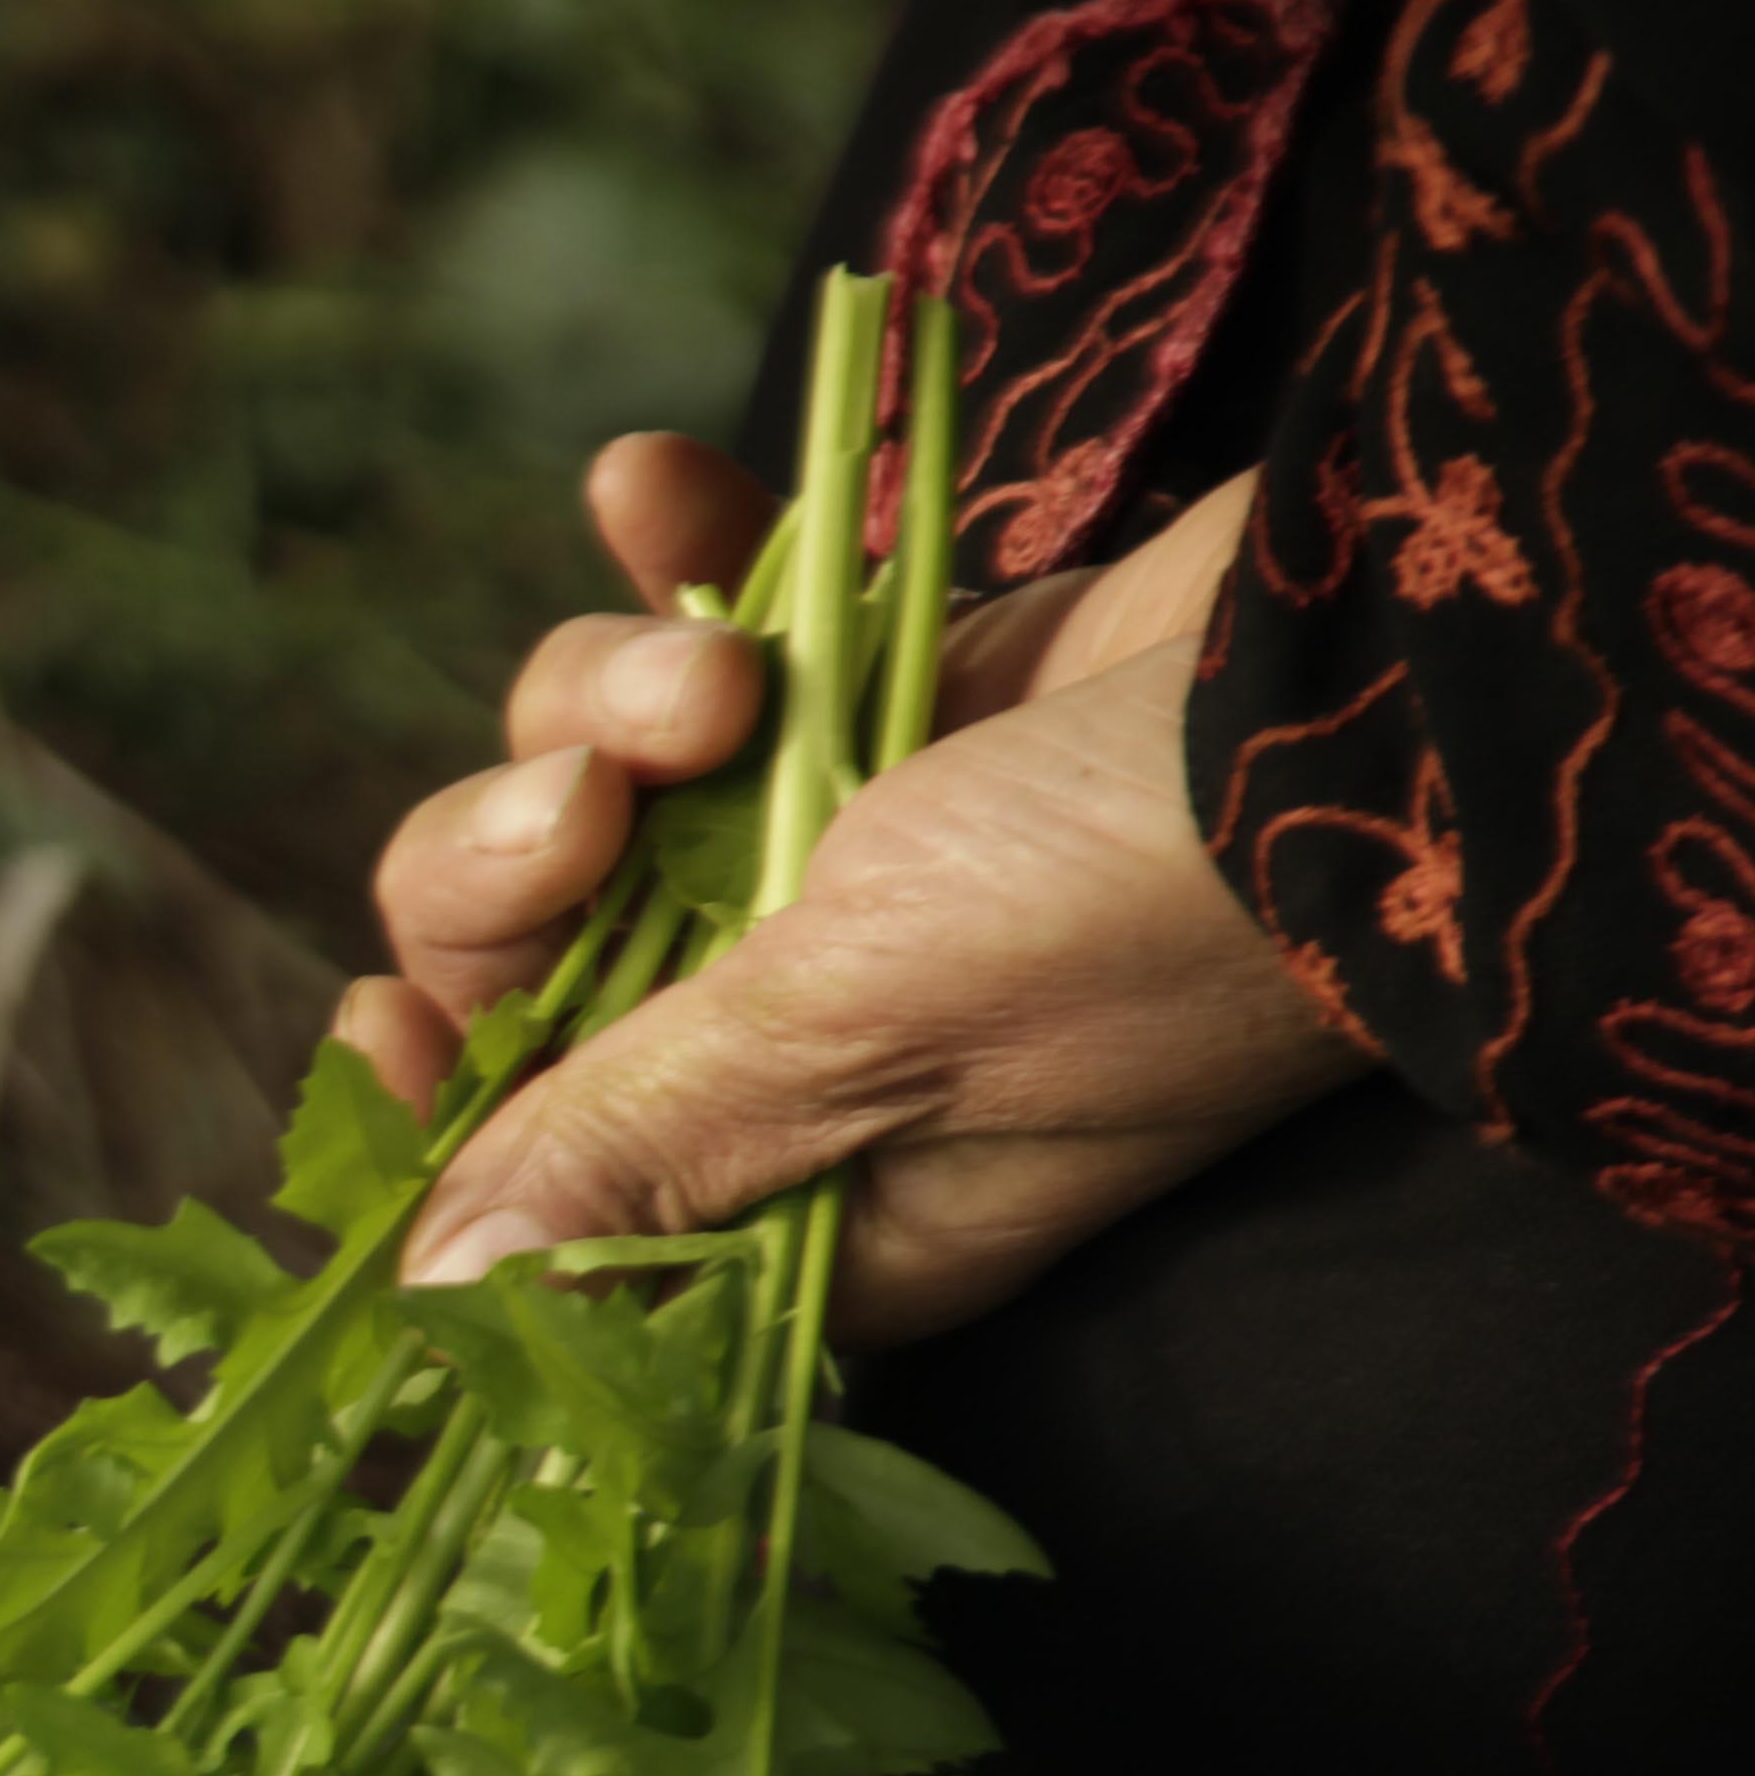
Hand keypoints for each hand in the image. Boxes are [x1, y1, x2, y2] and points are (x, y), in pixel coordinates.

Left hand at [327, 434, 1367, 1344]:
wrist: (1387, 676)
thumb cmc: (1146, 899)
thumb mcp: (866, 1037)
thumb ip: (644, 1145)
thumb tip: (448, 1293)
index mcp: (805, 1200)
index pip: (541, 1199)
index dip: (435, 1118)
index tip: (387, 1023)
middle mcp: (802, 1049)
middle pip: (523, 972)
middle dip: (506, 867)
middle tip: (590, 802)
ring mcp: (836, 864)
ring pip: (581, 787)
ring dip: (601, 701)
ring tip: (716, 675)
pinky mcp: (874, 696)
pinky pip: (697, 625)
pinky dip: (660, 553)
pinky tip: (644, 482)